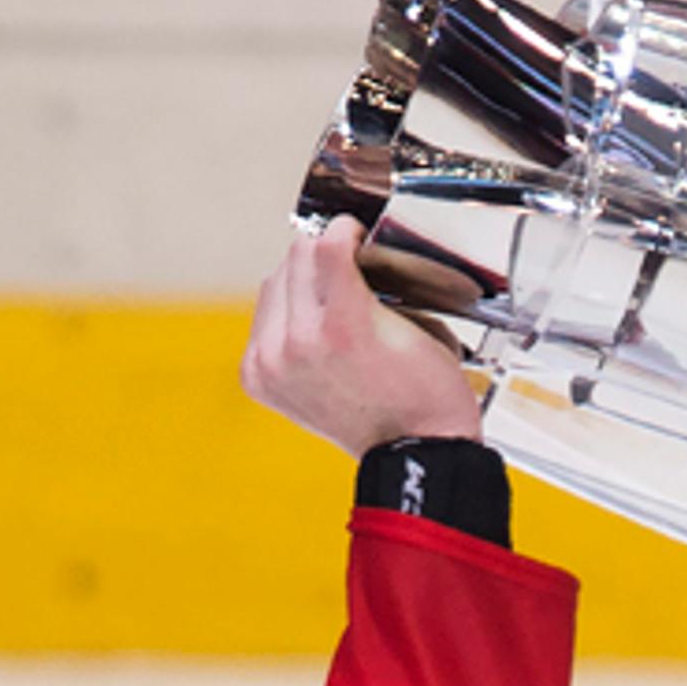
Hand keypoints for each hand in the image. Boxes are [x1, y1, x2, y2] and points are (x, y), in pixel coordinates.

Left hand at [239, 219, 482, 453]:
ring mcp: (271, 363)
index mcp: (344, 327)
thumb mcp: (419, 326)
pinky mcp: (257, 378)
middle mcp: (298, 344)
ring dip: (300, 285)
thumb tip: (343, 254)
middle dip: (321, 257)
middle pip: (294, 260)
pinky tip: (312, 332)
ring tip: (329, 302)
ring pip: (273, 286)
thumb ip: (374, 282)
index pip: (325, 244)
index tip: (354, 233)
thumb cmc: (428, 396)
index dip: (345, 231)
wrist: (415, 454)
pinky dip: (285, 319)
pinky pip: (262, 324)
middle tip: (346, 266)